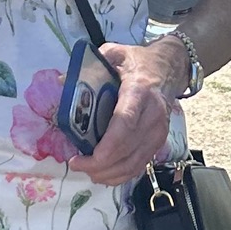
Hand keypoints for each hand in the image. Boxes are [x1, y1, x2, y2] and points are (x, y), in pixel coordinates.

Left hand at [70, 38, 180, 185]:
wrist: (168, 70)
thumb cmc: (138, 64)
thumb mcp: (115, 54)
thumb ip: (90, 65)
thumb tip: (62, 81)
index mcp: (139, 92)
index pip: (124, 123)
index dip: (106, 146)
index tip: (84, 156)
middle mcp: (152, 116)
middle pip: (126, 150)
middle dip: (99, 165)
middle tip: (75, 163)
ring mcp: (158, 132)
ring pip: (133, 163)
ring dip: (108, 174)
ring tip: (87, 171)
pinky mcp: (158, 143)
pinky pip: (139, 166)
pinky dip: (121, 175)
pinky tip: (104, 174)